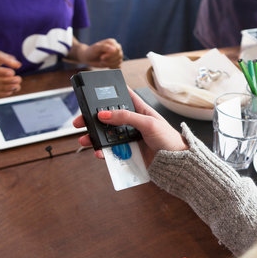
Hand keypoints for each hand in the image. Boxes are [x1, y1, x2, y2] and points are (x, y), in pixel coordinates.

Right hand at [72, 88, 187, 160]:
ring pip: (107, 135)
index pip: (121, 96)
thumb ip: (126, 117)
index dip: (107, 94)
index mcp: (139, 110)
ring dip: (95, 137)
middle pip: (108, 118)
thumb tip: (104, 114)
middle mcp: (132, 122)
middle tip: (79, 122)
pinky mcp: (128, 152)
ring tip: (85, 140)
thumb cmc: (169, 138)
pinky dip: (103, 151)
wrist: (176, 163)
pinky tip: (99, 152)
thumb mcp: (148, 123)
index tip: (91, 94)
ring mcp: (129, 137)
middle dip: (92, 119)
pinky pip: (112, 151)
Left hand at [81, 38, 122, 68]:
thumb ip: (104, 47)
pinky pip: (119, 66)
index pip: (117, 49)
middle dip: (109, 60)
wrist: (89, 58)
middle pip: (119, 55)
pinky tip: (108, 66)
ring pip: (119, 61)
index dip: (110, 55)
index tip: (101, 57)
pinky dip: (113, 68)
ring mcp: (117, 55)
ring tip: (102, 62)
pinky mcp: (116, 62)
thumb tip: (114, 49)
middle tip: (101, 60)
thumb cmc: (92, 51)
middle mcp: (116, 48)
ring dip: (110, 64)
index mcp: (112, 42)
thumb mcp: (96, 48)